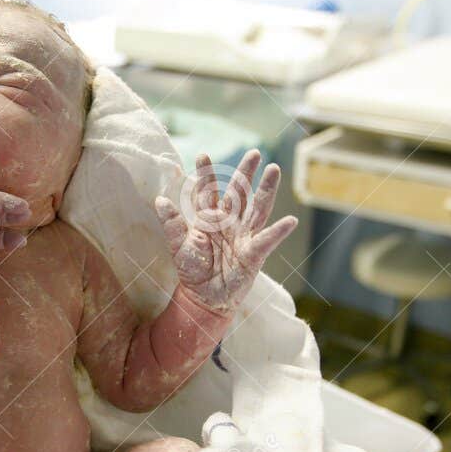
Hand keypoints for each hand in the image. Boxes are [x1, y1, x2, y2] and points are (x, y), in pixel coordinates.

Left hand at [155, 150, 297, 313]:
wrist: (203, 298)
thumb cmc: (193, 270)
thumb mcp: (179, 247)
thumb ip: (172, 224)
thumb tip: (160, 200)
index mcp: (210, 218)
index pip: (208, 192)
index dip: (206, 174)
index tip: (202, 155)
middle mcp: (229, 223)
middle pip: (240, 193)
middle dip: (246, 173)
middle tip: (254, 153)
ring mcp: (244, 236)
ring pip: (257, 209)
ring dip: (266, 190)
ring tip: (274, 170)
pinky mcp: (253, 254)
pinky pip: (267, 240)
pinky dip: (278, 232)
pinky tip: (290, 221)